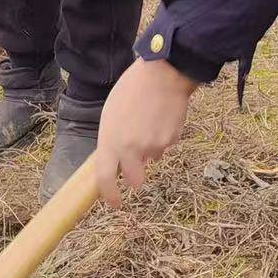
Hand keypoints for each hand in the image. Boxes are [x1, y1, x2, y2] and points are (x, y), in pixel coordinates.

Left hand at [94, 58, 198, 208]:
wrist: (162, 74)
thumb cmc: (131, 89)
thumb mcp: (111, 114)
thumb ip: (112, 140)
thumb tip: (117, 160)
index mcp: (111, 141)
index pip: (106, 179)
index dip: (110, 195)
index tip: (115, 202)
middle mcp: (132, 149)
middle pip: (135, 180)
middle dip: (136, 176)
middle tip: (137, 161)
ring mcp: (153, 147)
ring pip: (152, 159)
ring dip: (150, 150)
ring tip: (148, 122)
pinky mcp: (171, 142)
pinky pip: (165, 146)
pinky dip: (163, 138)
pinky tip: (160, 117)